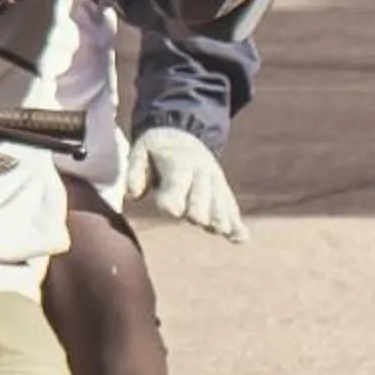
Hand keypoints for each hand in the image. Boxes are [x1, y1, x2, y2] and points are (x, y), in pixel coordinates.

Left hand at [126, 126, 247, 242]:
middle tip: (194, 218)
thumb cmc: (157, 149)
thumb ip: (134, 172)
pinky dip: (236, 226)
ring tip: (220, 230)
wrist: (184, 136)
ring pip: (220, 208)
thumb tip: (134, 194)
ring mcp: (215, 184)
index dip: (172, 204)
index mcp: (180, 165)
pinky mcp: (223, 194)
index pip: (178, 189)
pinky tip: (240, 239)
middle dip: (197, 215)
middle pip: (202, 204)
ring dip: (219, 222)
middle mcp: (202, 175)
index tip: (169, 208)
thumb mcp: (140, 150)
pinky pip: (232, 210)